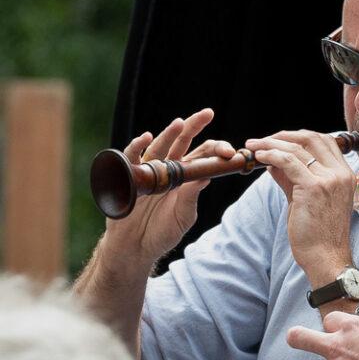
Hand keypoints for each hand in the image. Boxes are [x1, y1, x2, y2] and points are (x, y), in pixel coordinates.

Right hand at [105, 108, 235, 265]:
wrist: (137, 246)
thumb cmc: (163, 231)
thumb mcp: (183, 215)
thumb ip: (192, 196)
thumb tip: (207, 175)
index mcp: (186, 176)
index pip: (203, 155)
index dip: (216, 150)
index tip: (230, 152)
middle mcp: (168, 168)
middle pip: (182, 142)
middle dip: (194, 126)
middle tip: (208, 113)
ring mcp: (149, 171)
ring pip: (160, 146)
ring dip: (169, 133)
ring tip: (180, 123)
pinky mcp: (128, 176)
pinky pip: (131, 157)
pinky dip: (137, 146)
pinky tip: (145, 138)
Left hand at [246, 130, 357, 285]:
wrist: (326, 257)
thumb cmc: (317, 234)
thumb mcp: (306, 199)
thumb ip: (292, 178)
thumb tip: (273, 161)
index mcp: (345, 174)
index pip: (325, 141)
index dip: (299, 136)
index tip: (279, 140)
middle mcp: (340, 173)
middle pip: (311, 138)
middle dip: (284, 135)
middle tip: (262, 140)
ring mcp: (329, 179)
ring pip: (297, 148)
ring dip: (271, 143)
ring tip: (253, 146)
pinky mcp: (314, 188)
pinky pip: (288, 161)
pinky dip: (271, 155)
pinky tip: (259, 157)